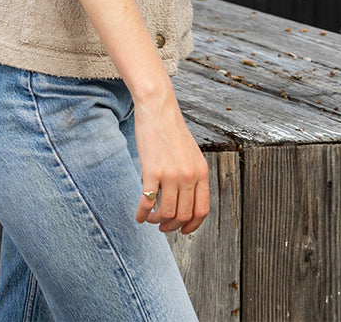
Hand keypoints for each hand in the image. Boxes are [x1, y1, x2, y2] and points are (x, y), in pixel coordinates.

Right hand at [132, 86, 209, 234]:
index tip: (183, 231)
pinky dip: (142, 214)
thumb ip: (191, 175)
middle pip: (183, 215)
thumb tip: (184, 201)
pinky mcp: (153, 171)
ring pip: (167, 213)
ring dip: (156, 222)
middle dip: (172, 226)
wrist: (158, 109)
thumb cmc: (171, 130)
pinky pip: (148, 202)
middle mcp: (189, 175)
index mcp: (201, 172)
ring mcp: (171, 174)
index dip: (192, 226)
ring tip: (150, 219)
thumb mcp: (190, 153)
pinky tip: (138, 216)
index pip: (202, 210)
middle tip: (162, 226)